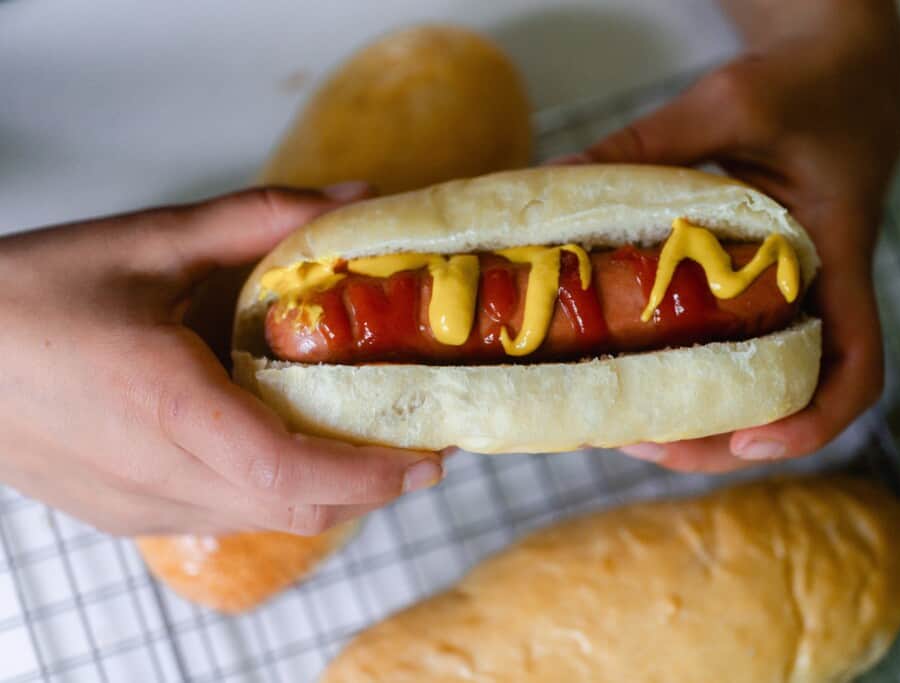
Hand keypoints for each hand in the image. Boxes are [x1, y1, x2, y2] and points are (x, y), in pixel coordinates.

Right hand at [0, 184, 442, 535]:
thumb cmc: (27, 294)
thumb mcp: (147, 241)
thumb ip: (259, 220)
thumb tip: (357, 198)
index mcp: (165, 405)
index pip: (293, 472)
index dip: (373, 474)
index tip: (430, 456)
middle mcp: (155, 474)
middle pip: (296, 509)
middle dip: (371, 487)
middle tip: (419, 444)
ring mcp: (138, 506)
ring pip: (264, 520)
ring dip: (326, 490)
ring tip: (366, 441)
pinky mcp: (124, 514)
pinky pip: (225, 517)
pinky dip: (274, 492)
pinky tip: (286, 445)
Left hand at [583, 1, 899, 470]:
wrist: (843, 73)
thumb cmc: (804, 85)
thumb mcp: (731, 101)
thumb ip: (651, 141)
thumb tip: (556, 178)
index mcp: (837, 256)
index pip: (857, 366)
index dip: (814, 419)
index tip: (750, 441)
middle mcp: (823, 291)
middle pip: (795, 397)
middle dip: (725, 440)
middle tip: (641, 444)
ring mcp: (796, 294)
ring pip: (763, 381)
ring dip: (704, 417)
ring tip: (626, 425)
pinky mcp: (766, 285)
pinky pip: (742, 344)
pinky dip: (697, 370)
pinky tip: (639, 370)